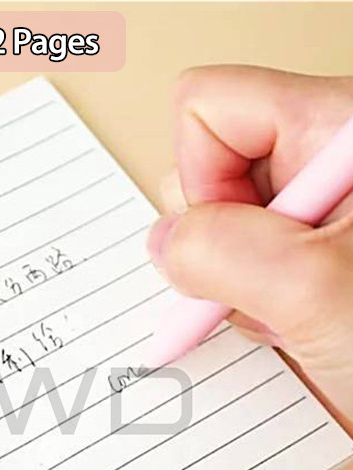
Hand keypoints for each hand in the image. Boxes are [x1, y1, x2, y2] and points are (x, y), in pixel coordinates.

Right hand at [146, 65, 352, 422]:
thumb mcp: (314, 289)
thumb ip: (216, 248)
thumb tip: (166, 242)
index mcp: (342, 127)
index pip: (210, 110)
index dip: (201, 181)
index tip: (243, 240)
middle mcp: (326, 164)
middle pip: (208, 169)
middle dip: (219, 243)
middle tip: (274, 284)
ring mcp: (318, 216)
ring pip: (219, 228)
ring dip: (236, 286)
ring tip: (293, 315)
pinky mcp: (310, 259)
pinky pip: (239, 267)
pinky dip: (250, 306)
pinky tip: (294, 328)